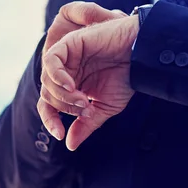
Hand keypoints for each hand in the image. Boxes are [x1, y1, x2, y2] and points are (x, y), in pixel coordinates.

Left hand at [43, 11, 139, 149]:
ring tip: (83, 100)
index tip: (60, 134)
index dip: (50, 120)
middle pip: (48, 95)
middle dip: (65, 107)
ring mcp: (67, 57)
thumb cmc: (126, 78)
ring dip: (63, 96)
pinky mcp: (70, 43)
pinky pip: (51, 60)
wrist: (141, 56)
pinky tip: (71, 86)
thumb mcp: (105, 107)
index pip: (49, 105)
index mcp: (72, 85)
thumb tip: (70, 145)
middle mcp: (66, 71)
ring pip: (47, 80)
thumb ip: (86, 124)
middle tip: (87, 108)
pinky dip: (57, 76)